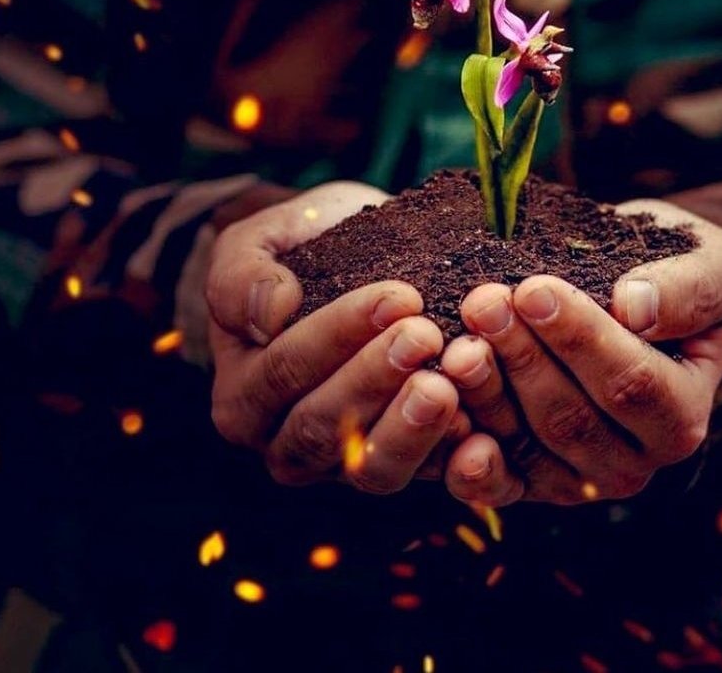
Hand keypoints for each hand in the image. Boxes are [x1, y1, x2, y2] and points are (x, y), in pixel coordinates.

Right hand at [207, 181, 467, 491]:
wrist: (351, 263)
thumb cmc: (300, 250)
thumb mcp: (254, 244)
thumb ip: (240, 276)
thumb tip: (269, 314)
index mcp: (243, 396)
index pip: (286, 370)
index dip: (340, 334)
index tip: (398, 297)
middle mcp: (285, 444)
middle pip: (325, 426)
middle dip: (378, 379)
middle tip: (426, 335)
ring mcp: (343, 467)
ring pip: (372, 467)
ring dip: (412, 428)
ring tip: (449, 384)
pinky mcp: (399, 468)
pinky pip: (425, 477)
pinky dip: (452, 458)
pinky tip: (480, 427)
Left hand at [439, 200, 721, 505]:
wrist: (634, 286)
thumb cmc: (675, 268)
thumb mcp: (709, 262)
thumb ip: (687, 289)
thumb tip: (635, 308)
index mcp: (684, 412)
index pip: (631, 383)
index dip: (580, 339)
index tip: (533, 289)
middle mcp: (635, 460)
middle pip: (571, 419)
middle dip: (522, 357)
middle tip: (481, 302)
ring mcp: (579, 477)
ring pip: (527, 445)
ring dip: (484, 393)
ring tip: (454, 341)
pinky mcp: (530, 479)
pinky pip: (497, 478)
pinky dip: (465, 452)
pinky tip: (440, 410)